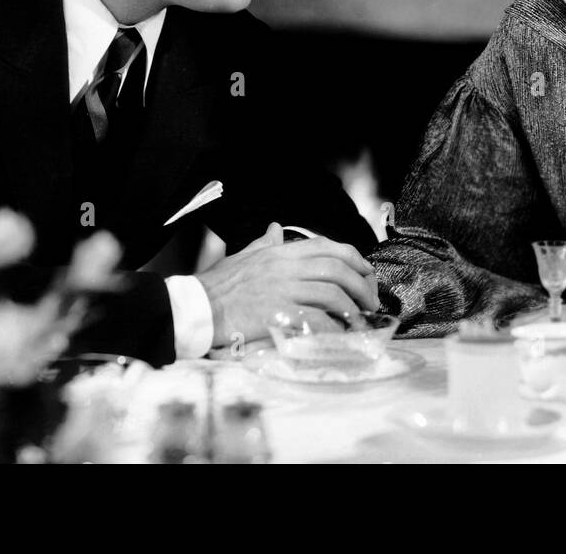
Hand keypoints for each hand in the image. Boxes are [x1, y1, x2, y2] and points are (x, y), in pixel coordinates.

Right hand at [197, 223, 379, 347]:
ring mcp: (282, 289)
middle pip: (337, 269)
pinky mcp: (278, 314)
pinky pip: (317, 319)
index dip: (353, 258)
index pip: (327, 246)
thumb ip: (264, 244)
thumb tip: (275, 229)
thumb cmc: (217, 285)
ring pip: (332, 293)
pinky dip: (334, 329)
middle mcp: (285, 267)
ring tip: (360, 322)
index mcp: (279, 252)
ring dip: (353, 308)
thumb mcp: (243, 257)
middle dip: (362, 285)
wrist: (195, 307)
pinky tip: (340, 336)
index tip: (366, 271)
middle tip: (370, 302)